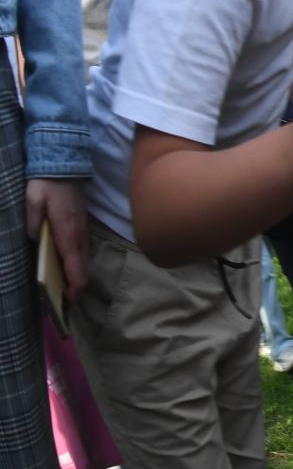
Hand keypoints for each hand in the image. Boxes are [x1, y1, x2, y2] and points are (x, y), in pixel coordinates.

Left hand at [25, 177, 88, 296]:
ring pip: (83, 259)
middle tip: (66, 302)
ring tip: (67, 290)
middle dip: (76, 285)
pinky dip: (77, 263)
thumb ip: (33, 222)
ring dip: (77, 275)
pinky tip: (70, 268)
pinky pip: (81, 250)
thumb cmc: (47, 185)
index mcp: (66, 231)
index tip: (70, 300)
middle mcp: (78, 234)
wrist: (65, 167)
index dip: (74, 284)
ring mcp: (82, 230)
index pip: (74, 264)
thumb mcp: (33, 200)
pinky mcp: (81, 226)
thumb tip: (35, 239)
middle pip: (82, 266)